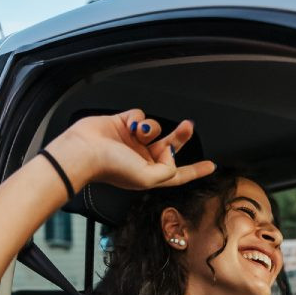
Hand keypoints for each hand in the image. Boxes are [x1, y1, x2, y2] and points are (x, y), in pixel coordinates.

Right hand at [48, 109, 215, 189]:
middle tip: (188, 125)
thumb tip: (172, 158)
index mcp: (150, 174)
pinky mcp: (122, 125)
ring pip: (155, 128)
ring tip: (141, 132)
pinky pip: (140, 116)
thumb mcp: (147, 178)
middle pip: (170, 146)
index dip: (196, 170)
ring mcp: (132, 142)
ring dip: (152, 128)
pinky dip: (137, 119)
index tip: (211, 166)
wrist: (84, 150)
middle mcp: (142, 158)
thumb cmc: (111, 167)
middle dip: (180, 136)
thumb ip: (168, 171)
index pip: (178, 174)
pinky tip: (129, 125)